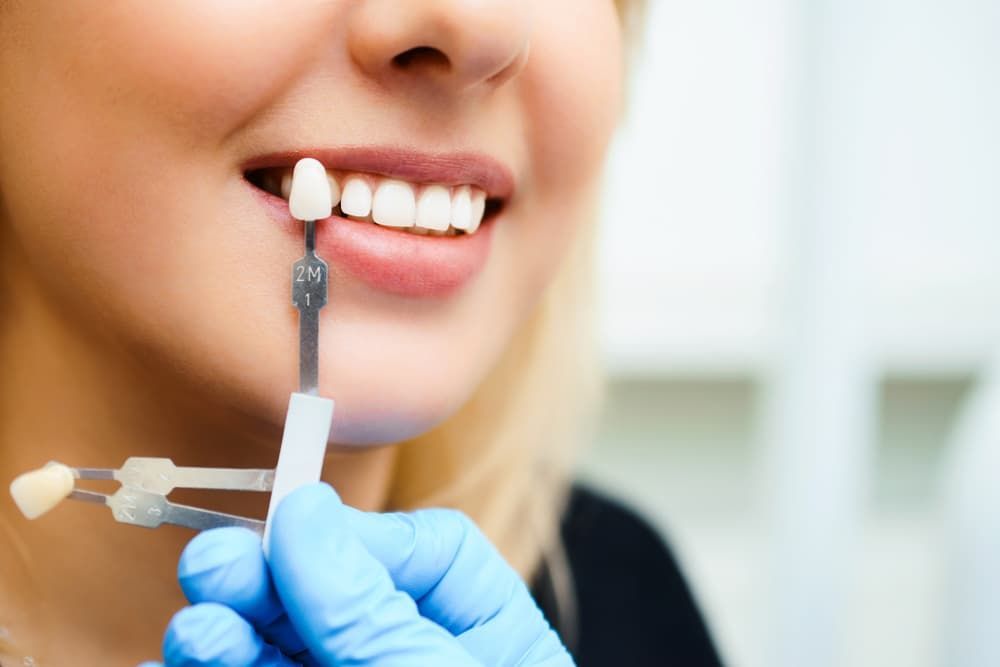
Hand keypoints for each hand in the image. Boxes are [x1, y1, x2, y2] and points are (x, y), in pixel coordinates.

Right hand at [150, 483, 571, 665]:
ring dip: (232, 630)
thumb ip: (371, 608)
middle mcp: (418, 656)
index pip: (424, 551)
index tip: (289, 529)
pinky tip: (183, 658)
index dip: (351, 535)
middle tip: (212, 566)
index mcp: (487, 636)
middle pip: (336, 597)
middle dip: (269, 579)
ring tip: (198, 628)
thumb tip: (306, 511)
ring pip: (286, 644)